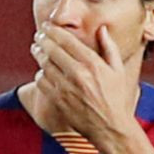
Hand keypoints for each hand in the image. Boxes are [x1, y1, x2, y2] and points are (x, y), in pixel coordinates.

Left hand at [31, 23, 137, 147]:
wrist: (110, 127)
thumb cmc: (115, 97)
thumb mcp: (118, 70)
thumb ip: (109, 47)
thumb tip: (101, 28)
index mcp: (93, 64)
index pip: (67, 40)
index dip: (53, 31)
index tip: (47, 26)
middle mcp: (78, 74)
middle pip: (52, 50)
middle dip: (42, 39)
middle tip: (38, 35)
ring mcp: (66, 88)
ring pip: (44, 64)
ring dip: (38, 54)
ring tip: (36, 48)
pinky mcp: (58, 100)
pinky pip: (41, 81)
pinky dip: (39, 73)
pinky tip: (42, 70)